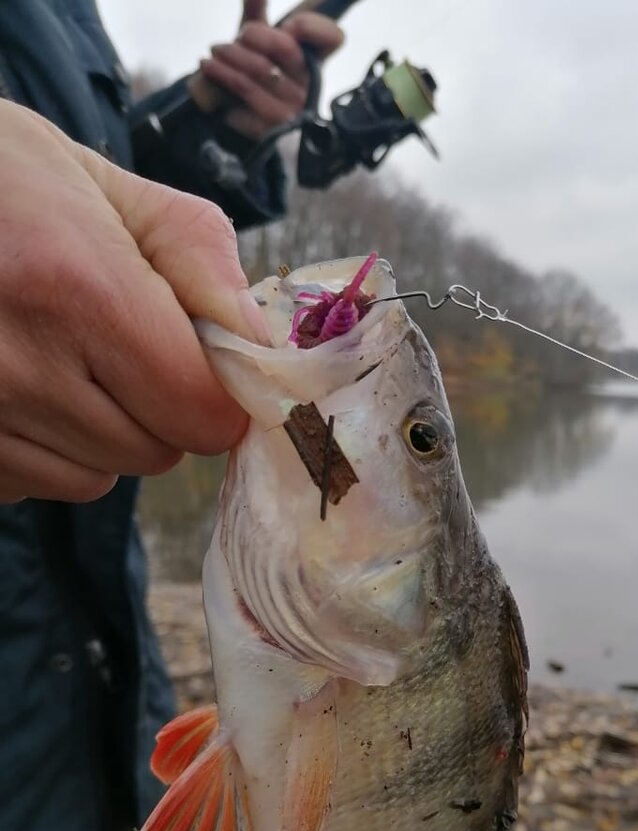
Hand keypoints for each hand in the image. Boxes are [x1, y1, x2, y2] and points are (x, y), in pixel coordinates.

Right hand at [0, 101, 269, 504]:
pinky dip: (43, 448)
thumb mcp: (101, 184)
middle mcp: (20, 365)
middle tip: (114, 344)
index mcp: (77, 288)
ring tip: (55, 359)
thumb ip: (196, 258)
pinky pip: (37, 484)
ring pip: (98, 478)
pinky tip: (16, 382)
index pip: (201, 410)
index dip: (217, 391)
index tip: (200, 360)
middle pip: (156, 452)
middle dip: (158, 408)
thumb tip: (258, 340)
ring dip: (100, 434)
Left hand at [199, 0, 344, 139]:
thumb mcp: (254, 41)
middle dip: (254, 35)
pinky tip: (212, 75)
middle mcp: (308, 86)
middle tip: (234, 38)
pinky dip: (221, 82)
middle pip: (288, 49)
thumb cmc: (251, 73)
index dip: (313, 26)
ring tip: (211, 55)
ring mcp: (291, 111)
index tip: (289, 25)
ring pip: (260, 72)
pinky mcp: (270, 130)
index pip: (333, 38)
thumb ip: (256, 12)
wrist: (232, 115)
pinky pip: (243, 98)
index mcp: (312, 61)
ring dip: (229, 58)